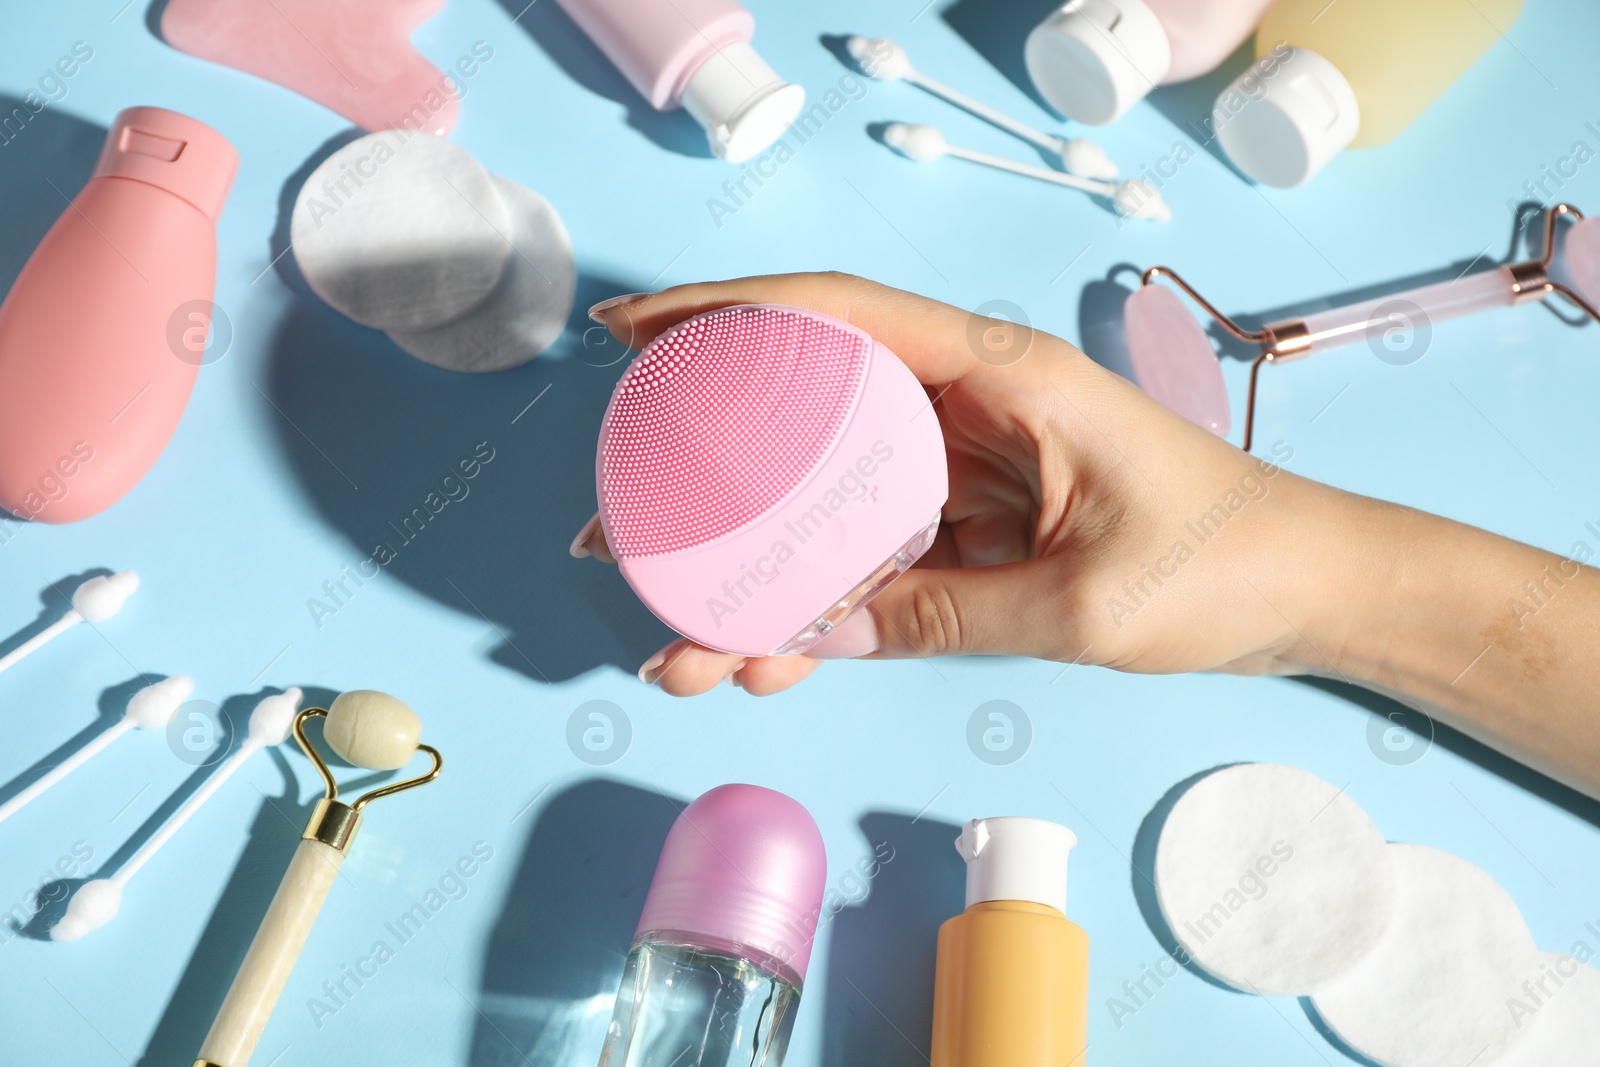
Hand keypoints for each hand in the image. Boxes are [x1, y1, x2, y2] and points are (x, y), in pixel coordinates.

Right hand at [574, 272, 1380, 695]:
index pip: (843, 316)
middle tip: (616, 524)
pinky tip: (768, 660)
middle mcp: (969, 410)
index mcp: (1002, 376)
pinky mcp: (971, 531)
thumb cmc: (1222, 561)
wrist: (1303, 589)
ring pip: (827, 506)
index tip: (636, 334)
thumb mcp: (1084, 600)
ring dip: (753, 568)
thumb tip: (813, 633)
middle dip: (706, 470)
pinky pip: (873, 562)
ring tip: (676, 633)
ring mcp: (964, 473)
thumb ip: (947, 613)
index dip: (728, 313)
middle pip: (809, 418)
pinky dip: (820, 609)